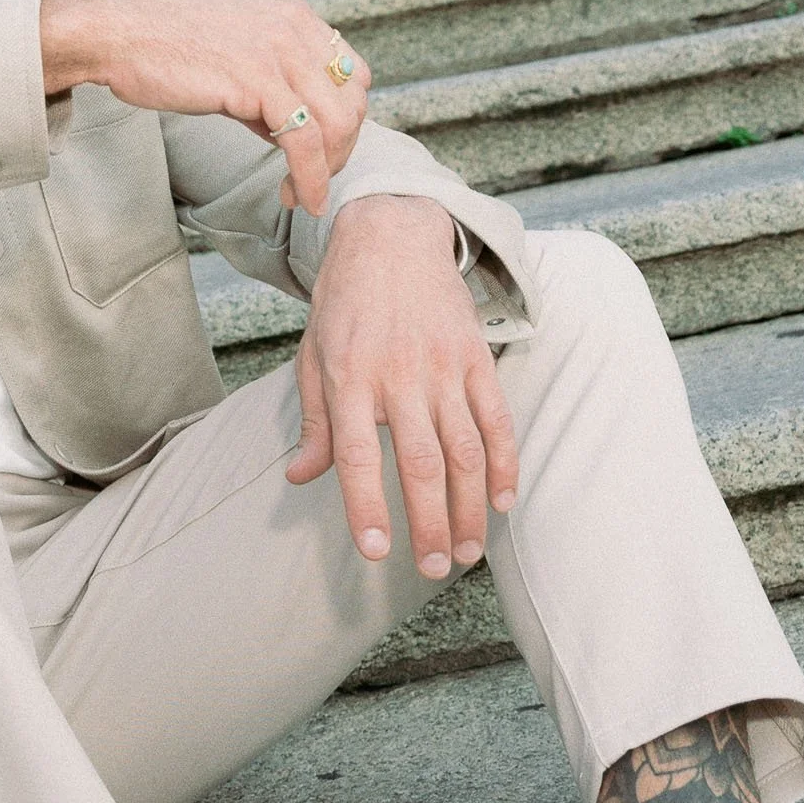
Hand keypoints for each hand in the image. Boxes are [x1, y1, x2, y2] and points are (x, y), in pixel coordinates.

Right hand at [39, 0, 369, 217]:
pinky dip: (310, 178)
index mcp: (294, 14)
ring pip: (338, 123)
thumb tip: (297, 131)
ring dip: (327, 169)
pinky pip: (305, 141)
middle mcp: (295, 26)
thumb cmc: (163, 45)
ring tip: (300, 193)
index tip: (320, 152)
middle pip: (354, 100)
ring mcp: (279, 51)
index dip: (345, 119)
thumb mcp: (235, 51)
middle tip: (312, 178)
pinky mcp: (258, 80)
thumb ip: (274, 82)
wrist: (117, 31)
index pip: (353, 73)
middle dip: (341, 148)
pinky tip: (297, 197)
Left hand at [285, 192, 517, 577]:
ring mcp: (442, 365)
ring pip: (464, 450)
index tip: (377, 553)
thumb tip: (299, 477)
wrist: (390, 233)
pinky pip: (496, 419)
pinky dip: (504, 463)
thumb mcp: (314, 353)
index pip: (357, 455)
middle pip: (420, 464)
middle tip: (436, 569)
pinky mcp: (475, 357)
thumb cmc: (344, 300)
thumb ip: (315, 421)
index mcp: (349, 376)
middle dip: (429, 524)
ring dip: (470, 507)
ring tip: (469, 550)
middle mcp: (396, 374)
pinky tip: (502, 500)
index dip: (366, 507)